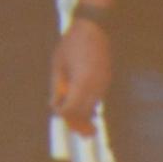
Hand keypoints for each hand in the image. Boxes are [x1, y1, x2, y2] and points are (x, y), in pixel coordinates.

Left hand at [51, 16, 112, 134]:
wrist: (93, 27)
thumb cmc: (71, 44)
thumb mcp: (58, 65)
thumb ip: (57, 88)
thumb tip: (55, 106)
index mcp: (80, 82)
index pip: (72, 109)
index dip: (63, 114)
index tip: (57, 111)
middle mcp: (95, 85)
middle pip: (85, 112)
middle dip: (78, 123)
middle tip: (77, 133)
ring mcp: (103, 82)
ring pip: (94, 107)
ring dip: (87, 117)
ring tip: (85, 131)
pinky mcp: (107, 79)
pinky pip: (99, 98)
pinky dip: (93, 106)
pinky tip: (91, 113)